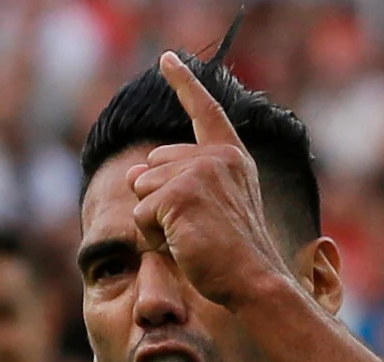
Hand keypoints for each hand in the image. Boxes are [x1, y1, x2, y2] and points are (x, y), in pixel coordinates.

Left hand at [126, 52, 293, 307]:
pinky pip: (140, 216)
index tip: (167, 59)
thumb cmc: (233, 252)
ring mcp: (197, 173)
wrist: (253, 280)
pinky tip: (185, 245)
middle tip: (198, 229)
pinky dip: (154, 237)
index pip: (204, 111)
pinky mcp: (177, 196)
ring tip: (192, 237)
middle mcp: (216, 157)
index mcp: (230, 156)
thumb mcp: (211, 206)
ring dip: (156, 221)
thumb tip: (130, 173)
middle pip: (153, 167)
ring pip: (141, 191)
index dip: (184, 83)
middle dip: (159, 201)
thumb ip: (176, 181)